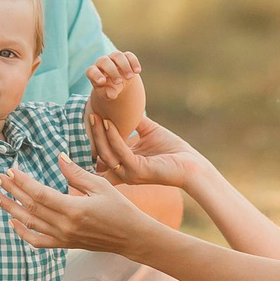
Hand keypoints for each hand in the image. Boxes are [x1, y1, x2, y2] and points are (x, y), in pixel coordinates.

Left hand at [0, 154, 158, 255]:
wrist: (131, 237)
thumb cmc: (120, 208)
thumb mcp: (101, 186)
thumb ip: (76, 173)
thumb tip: (59, 157)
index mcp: (74, 209)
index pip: (40, 194)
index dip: (22, 182)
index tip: (10, 170)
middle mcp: (65, 226)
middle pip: (30, 207)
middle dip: (11, 191)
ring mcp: (63, 237)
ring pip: (29, 224)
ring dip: (10, 209)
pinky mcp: (64, 244)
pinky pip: (37, 241)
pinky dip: (22, 232)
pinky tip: (13, 221)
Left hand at [83, 50, 140, 93]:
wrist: (118, 83)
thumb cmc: (108, 89)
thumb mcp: (106, 93)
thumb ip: (107, 94)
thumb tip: (112, 94)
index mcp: (94, 72)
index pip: (92, 71)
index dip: (96, 75)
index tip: (102, 81)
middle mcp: (102, 62)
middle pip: (104, 61)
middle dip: (112, 71)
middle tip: (119, 82)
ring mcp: (113, 58)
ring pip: (117, 55)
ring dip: (124, 66)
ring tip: (130, 77)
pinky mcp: (124, 57)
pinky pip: (129, 55)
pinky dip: (133, 62)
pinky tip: (137, 71)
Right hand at [91, 113, 207, 191]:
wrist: (192, 165)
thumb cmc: (173, 150)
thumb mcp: (149, 132)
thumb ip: (134, 123)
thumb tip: (123, 106)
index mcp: (124, 166)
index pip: (101, 154)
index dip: (92, 139)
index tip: (87, 121)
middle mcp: (123, 172)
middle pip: (100, 153)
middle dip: (93, 133)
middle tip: (88, 114)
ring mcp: (129, 173)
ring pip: (106, 152)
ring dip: (99, 133)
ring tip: (95, 116)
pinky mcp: (138, 170)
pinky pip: (121, 151)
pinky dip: (113, 136)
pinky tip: (109, 122)